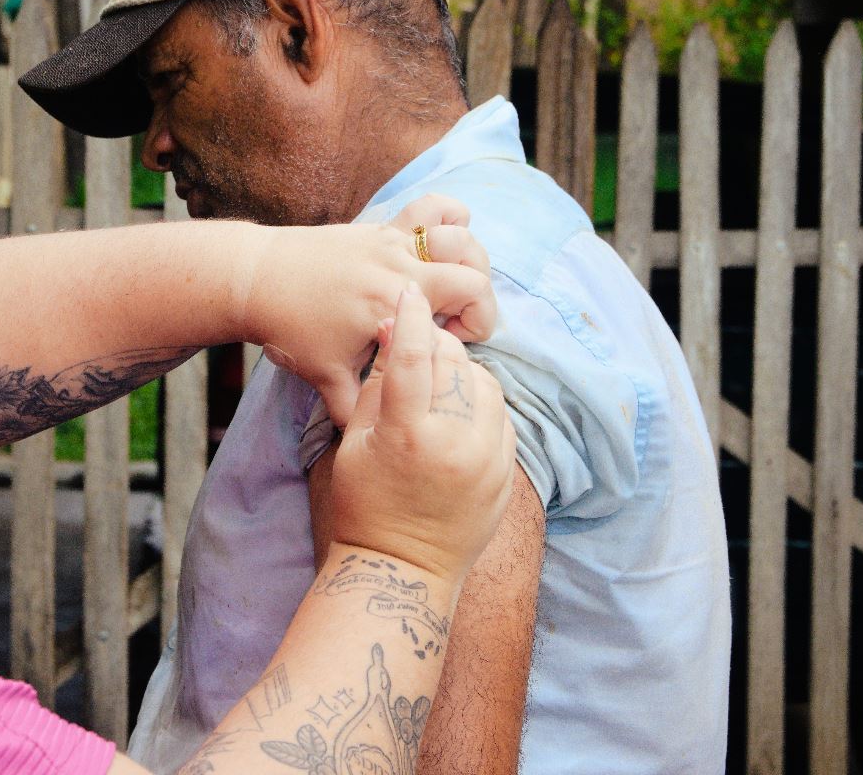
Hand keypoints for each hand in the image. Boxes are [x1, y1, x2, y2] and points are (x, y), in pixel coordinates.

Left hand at [244, 195, 495, 425]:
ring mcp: (391, 242)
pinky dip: (448, 216)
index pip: (472, 302)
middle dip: (480, 298)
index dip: (476, 327)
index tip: (450, 343)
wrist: (256, 279)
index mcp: (397, 305)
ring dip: (468, 258)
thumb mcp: (326, 377)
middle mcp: (400, 267)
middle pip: (475, 269)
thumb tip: (375, 445)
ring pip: (458, 234)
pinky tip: (444, 238)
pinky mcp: (379, 227)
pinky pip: (428, 207)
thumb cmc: (291, 328)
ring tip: (450, 283)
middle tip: (453, 320)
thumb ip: (356, 410)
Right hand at [329, 282, 516, 582]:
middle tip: (418, 346)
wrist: (405, 569)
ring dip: (462, 373)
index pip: (416, 358)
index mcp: (409, 435)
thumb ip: (379, 386)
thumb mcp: (356, 442)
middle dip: (436, 346)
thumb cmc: (366, 505)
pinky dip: (480, 403)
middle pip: (454, 364)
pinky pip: (500, 414)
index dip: (412, 319)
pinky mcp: (506, 471)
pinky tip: (457, 412)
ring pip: (484, 383)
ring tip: (437, 385)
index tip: (409, 294)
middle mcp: (456, 444)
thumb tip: (398, 335)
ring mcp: (488, 460)